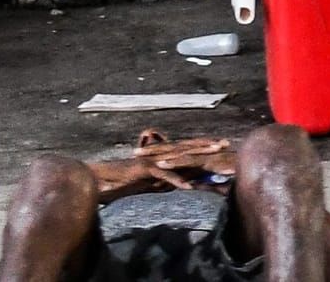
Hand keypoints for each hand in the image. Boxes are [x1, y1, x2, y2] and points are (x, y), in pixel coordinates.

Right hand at [88, 135, 235, 202]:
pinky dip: (177, 180)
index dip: (205, 146)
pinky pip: (164, 176)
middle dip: (208, 145)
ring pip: (180, 158)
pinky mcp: (146, 170)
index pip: (189, 149)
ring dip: (198, 155)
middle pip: (189, 149)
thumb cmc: (126, 181)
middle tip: (226, 143)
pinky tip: (189, 186)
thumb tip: (183, 182)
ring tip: (215, 153)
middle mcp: (162, 156)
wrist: (103, 179)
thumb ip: (167, 179)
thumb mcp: (152, 181)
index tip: (222, 145)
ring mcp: (155, 161)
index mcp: (164, 157)